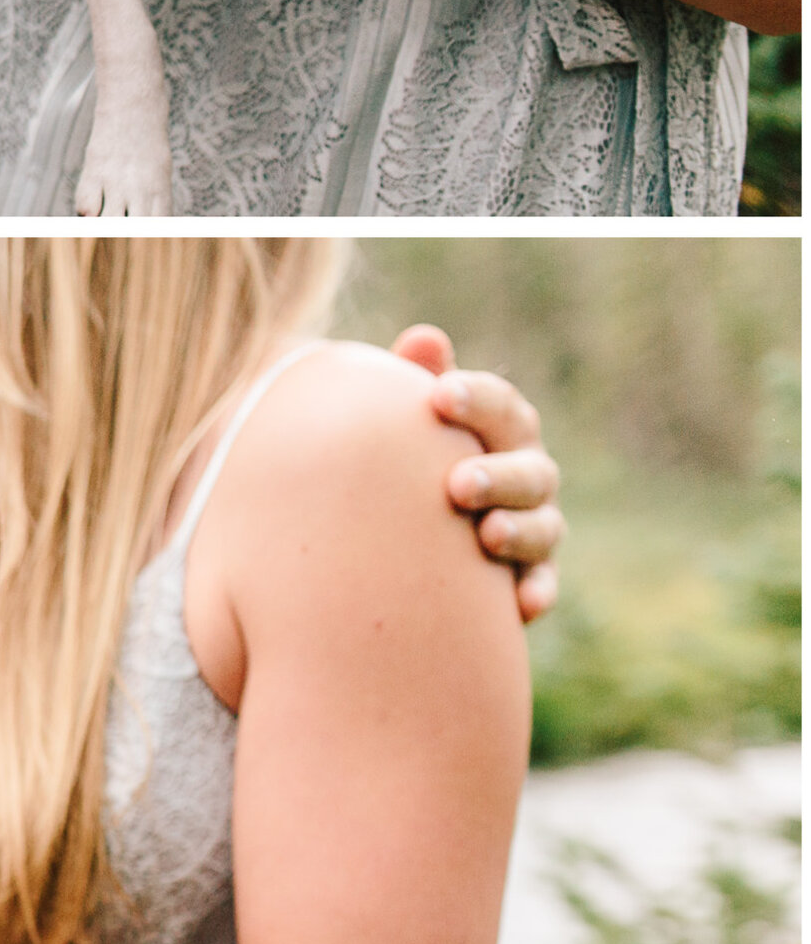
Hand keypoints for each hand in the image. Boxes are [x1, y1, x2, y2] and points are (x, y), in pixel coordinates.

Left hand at [393, 325, 565, 620]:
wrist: (400, 531)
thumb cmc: (404, 457)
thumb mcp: (405, 420)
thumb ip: (414, 380)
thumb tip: (424, 339)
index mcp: (500, 429)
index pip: (501, 407)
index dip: (477, 399)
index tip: (440, 398)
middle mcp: (527, 474)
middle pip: (530, 470)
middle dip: (499, 475)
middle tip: (458, 483)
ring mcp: (534, 526)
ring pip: (544, 528)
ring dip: (520, 531)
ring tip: (488, 535)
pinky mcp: (529, 578)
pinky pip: (542, 585)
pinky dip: (536, 591)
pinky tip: (521, 603)